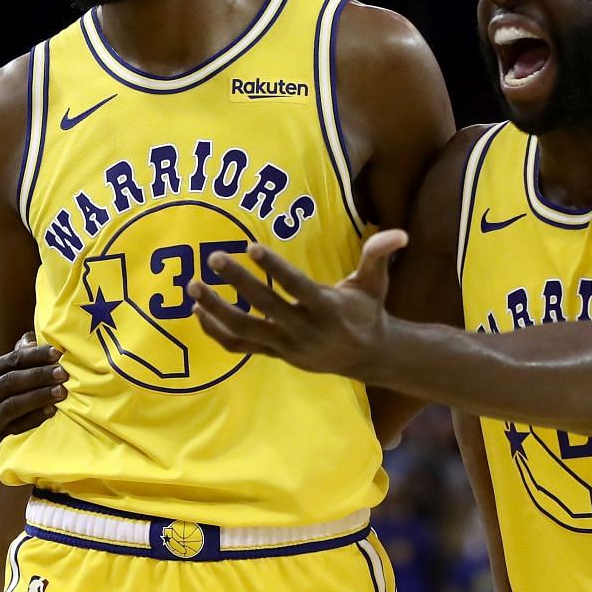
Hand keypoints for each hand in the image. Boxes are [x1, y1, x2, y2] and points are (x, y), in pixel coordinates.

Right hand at [0, 333, 66, 438]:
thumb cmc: (14, 384)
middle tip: (62, 373)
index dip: (35, 355)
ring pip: (13, 404)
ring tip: (61, 391)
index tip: (57, 353)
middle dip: (39, 376)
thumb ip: (24, 352)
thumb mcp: (15, 366)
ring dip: (39, 396)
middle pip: (10, 381)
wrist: (0, 418)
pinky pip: (19, 425)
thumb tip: (33, 341)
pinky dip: (37, 417)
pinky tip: (54, 410)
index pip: (11, 360)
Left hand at [190, 230, 406, 380]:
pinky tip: (198, 310)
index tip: (250, 246)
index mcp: (327, 309)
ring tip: (193, 285)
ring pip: (243, 330)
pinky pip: (238, 347)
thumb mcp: (375, 283)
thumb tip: (398, 233)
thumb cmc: (367, 312)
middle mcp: (304, 330)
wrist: (366, 357)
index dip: (274, 268)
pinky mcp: (274, 354)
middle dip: (236, 282)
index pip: (296, 287)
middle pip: (264, 307)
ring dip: (215, 308)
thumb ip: (378, 256)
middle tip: (213, 257)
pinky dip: (215, 331)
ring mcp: (285, 346)